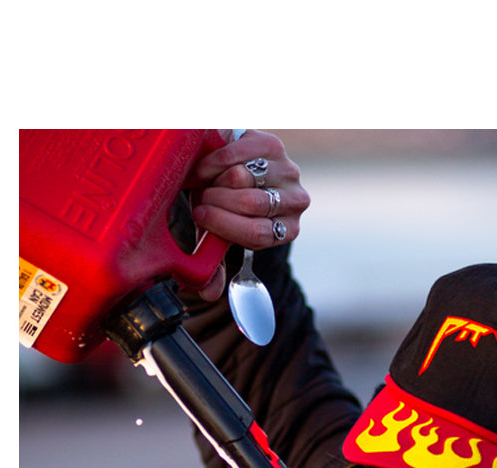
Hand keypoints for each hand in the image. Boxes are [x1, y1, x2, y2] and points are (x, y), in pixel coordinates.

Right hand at [188, 130, 310, 299]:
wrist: (233, 169)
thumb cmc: (226, 208)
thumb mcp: (220, 235)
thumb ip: (215, 261)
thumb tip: (208, 293)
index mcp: (287, 230)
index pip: (258, 234)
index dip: (224, 225)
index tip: (200, 217)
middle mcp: (296, 201)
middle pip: (251, 204)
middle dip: (216, 202)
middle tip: (200, 200)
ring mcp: (288, 171)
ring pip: (243, 177)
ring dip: (214, 180)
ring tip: (204, 183)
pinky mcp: (273, 145)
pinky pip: (237, 152)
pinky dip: (214, 160)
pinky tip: (207, 166)